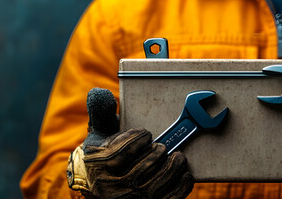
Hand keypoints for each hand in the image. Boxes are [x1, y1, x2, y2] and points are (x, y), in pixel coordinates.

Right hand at [67, 88, 193, 198]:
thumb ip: (100, 112)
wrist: (98, 184)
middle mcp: (109, 187)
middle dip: (156, 154)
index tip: (146, 134)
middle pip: (139, 171)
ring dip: (171, 169)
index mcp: (96, 164)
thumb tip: (101, 93)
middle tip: (163, 146)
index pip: (119, 153)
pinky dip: (180, 187)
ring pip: (153, 187)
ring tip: (178, 156)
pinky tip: (184, 174)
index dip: (137, 140)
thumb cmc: (103, 153)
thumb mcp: (98, 131)